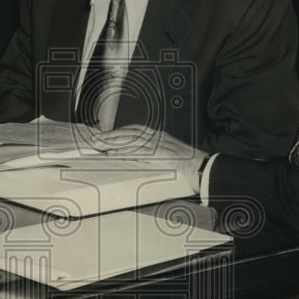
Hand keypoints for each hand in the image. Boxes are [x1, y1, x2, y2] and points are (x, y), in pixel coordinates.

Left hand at [90, 124, 205, 193]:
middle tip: (95, 139)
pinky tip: (114, 154)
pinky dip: (124, 153)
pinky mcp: (160, 154)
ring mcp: (159, 144)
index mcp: (159, 136)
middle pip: (130, 133)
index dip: (118, 132)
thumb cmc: (188, 165)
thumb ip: (151, 154)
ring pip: (131, 140)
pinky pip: (138, 152)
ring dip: (113, 142)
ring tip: (99, 145)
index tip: (104, 135)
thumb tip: (134, 157)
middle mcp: (158, 137)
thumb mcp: (167, 155)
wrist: (203, 168)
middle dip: (111, 135)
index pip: (134, 130)